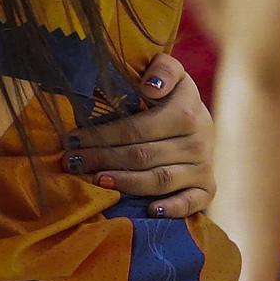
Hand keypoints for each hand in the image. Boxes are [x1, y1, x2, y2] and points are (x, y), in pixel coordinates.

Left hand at [65, 54, 212, 216]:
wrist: (202, 121)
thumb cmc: (174, 96)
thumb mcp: (172, 73)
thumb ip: (163, 70)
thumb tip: (150, 88)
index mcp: (187, 112)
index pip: (136, 129)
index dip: (103, 135)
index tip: (73, 140)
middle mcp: (198, 141)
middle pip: (142, 155)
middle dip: (102, 159)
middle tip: (72, 163)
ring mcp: (203, 167)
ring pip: (159, 180)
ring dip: (125, 182)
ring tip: (96, 181)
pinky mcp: (207, 189)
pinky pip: (192, 203)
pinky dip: (171, 209)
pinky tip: (149, 211)